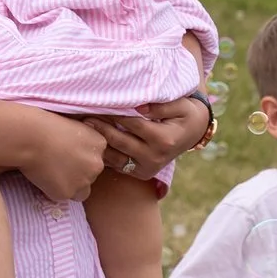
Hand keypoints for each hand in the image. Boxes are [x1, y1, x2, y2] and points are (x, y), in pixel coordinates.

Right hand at [15, 110, 109, 203]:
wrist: (31, 137)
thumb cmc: (47, 125)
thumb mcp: (75, 126)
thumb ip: (84, 142)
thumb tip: (80, 153)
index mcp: (100, 144)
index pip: (96, 157)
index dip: (80, 157)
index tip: (66, 153)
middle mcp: (97, 164)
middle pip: (90, 175)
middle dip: (77, 172)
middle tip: (58, 164)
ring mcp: (84, 180)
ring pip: (80, 190)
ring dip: (69, 184)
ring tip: (50, 171)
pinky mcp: (68, 192)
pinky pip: (64, 196)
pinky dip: (55, 190)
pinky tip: (44, 177)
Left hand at [86, 95, 211, 179]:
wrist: (193, 133)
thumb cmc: (185, 114)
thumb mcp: (181, 106)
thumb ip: (160, 106)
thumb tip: (138, 106)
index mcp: (164, 140)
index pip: (133, 125)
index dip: (115, 114)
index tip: (99, 104)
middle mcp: (155, 157)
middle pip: (120, 141)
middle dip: (101, 128)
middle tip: (84, 117)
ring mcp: (147, 168)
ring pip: (116, 157)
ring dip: (98, 144)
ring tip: (83, 130)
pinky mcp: (141, 173)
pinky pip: (118, 165)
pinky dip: (104, 155)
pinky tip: (92, 143)